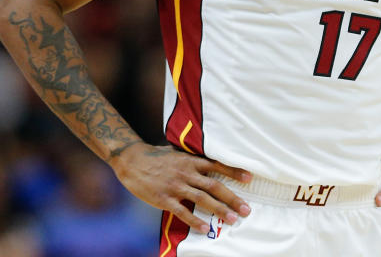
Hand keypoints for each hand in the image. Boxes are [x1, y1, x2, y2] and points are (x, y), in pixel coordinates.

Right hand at [111, 143, 252, 232]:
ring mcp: (176, 186)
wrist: (131, 160)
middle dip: (232, 198)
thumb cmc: (154, 156)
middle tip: (246, 209)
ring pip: (202, 199)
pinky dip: (194, 220)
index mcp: (190, 161)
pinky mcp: (164, 199)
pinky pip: (182, 212)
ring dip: (219, 209)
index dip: (234, 172)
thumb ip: (191, 159)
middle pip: (214, 186)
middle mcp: (186, 173)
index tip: (249, 178)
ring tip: (232, 219)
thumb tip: (207, 160)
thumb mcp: (176, 152)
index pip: (217, 166)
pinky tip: (204, 228)